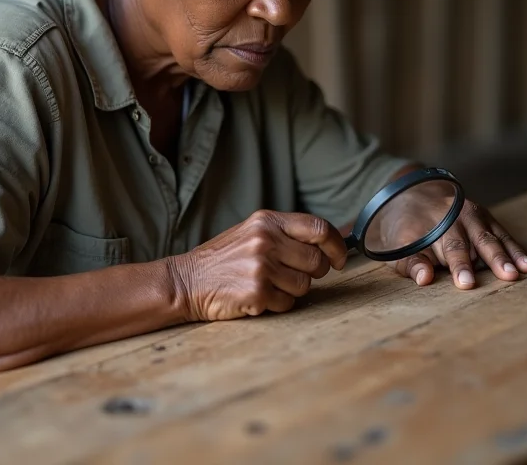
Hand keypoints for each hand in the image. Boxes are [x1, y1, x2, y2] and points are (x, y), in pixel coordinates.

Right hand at [168, 210, 347, 320]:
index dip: (336, 245)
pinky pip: (288, 304)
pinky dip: (277, 304)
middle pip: (316, 261)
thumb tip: (329, 242)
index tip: (339, 259)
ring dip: (292, 291)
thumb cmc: (224, 259)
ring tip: (268, 285)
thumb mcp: (252, 232)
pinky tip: (257, 297)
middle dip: (312, 273)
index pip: (318, 227)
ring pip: (305, 286)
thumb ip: (286, 234)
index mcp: (267, 221)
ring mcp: (261, 267)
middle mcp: (266, 240)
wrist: (187, 281)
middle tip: (292, 275)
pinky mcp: (257, 293)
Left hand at [393, 197, 526, 289]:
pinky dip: (515, 249)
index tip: (466, 283)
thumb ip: (411, 263)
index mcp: (431, 225)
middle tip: (506, 276)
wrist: (412, 194)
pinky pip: (502, 234)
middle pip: (473, 241)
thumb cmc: (405, 232)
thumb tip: (424, 278)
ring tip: (525, 270)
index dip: (458, 266)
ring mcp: (471, 215)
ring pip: (491, 237)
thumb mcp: (398, 248)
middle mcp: (453, 217)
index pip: (447, 249)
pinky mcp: (485, 218)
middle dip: (490, 259)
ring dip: (508, 254)